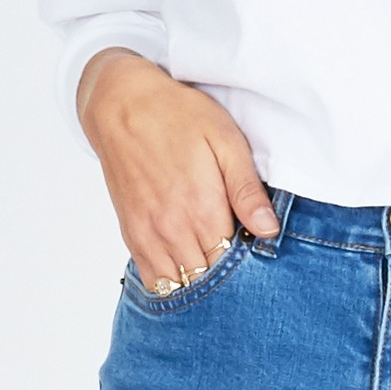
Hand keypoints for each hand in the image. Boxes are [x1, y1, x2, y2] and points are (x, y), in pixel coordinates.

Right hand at [77, 50, 280, 291]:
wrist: (122, 104)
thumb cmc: (177, 116)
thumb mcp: (225, 140)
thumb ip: (246, 190)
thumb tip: (268, 230)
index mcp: (202, 208)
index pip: (232, 263)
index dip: (249, 263)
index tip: (258, 250)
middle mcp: (172, 229)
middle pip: (207, 278)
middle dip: (227, 276)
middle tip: (242, 262)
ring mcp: (148, 234)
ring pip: (179, 285)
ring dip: (199, 282)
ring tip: (216, 266)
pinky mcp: (131, 232)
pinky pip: (152, 277)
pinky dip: (171, 282)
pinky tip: (187, 270)